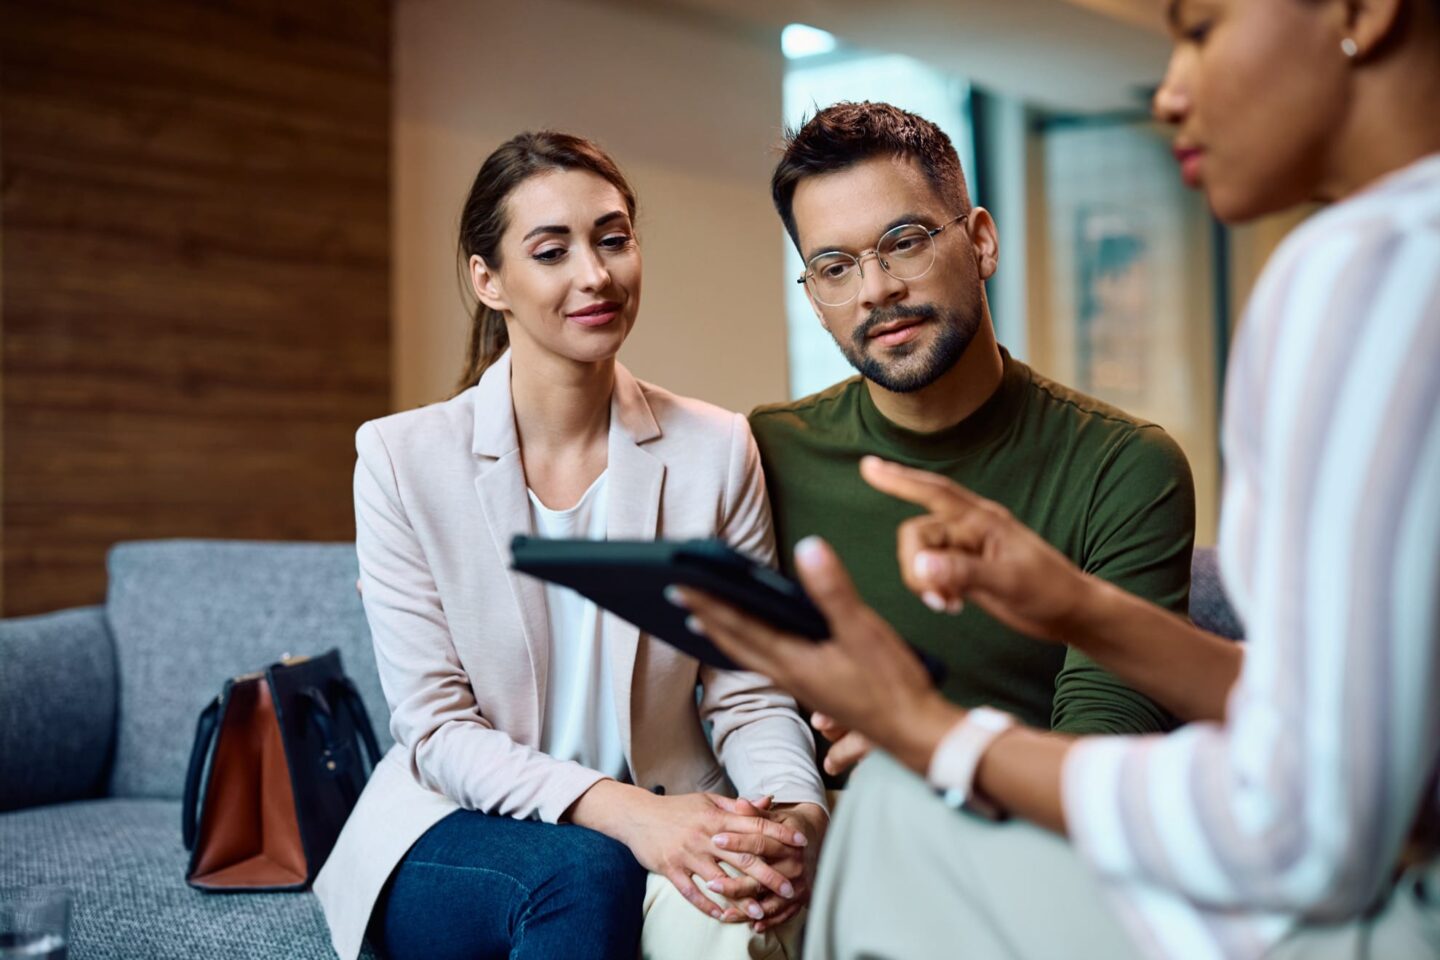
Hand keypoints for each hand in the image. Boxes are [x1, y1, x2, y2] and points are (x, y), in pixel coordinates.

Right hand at [570, 783, 808, 921]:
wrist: (637, 814)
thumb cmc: (677, 808)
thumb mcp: (708, 801)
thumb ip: (738, 805)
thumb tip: (768, 801)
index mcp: (717, 816)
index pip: (755, 825)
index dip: (780, 834)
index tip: (801, 843)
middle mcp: (705, 835)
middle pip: (743, 856)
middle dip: (769, 874)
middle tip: (791, 888)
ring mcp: (688, 854)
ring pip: (719, 879)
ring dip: (741, 897)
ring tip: (760, 912)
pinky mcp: (671, 869)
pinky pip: (692, 892)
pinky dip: (708, 905)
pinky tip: (723, 916)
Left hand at [671, 537, 960, 774]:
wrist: (913, 732)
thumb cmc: (892, 684)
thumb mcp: (865, 630)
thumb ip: (834, 591)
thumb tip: (808, 547)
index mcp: (794, 661)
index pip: (739, 626)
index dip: (708, 603)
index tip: (680, 584)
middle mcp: (789, 675)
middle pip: (735, 642)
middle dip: (705, 617)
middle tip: (676, 595)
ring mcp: (801, 685)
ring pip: (749, 655)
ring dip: (723, 634)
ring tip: (702, 618)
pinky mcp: (814, 689)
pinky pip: (768, 663)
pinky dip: (750, 646)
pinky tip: (754, 640)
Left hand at [707, 798, 827, 932]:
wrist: (816, 839)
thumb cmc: (788, 826)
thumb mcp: (775, 817)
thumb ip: (756, 814)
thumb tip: (740, 802)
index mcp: (788, 843)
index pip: (760, 842)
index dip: (737, 841)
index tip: (715, 839)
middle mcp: (795, 866)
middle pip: (762, 878)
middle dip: (735, 883)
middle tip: (710, 884)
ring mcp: (799, 886)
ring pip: (770, 902)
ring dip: (746, 909)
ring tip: (723, 913)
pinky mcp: (801, 900)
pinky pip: (783, 915)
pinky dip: (768, 922)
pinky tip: (750, 925)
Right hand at [861, 456, 1092, 643]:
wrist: (1071, 612)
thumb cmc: (1049, 590)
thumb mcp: (1007, 581)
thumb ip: (962, 572)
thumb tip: (919, 566)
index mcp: (981, 519)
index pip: (932, 492)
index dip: (898, 479)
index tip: (868, 466)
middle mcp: (970, 528)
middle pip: (917, 534)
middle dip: (915, 566)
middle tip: (937, 599)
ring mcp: (967, 548)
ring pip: (921, 555)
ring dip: (923, 582)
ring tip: (948, 605)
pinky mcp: (966, 569)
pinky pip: (932, 571)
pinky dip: (932, 589)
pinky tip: (951, 606)